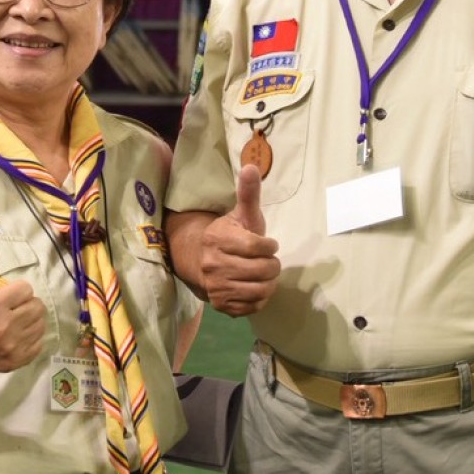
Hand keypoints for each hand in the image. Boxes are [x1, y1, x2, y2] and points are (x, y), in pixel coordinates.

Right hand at [0, 234, 47, 374]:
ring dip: (31, 319)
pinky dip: (32, 338)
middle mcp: (4, 327)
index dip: (17, 290)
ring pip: (40, 324)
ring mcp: (12, 347)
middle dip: (26, 303)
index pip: (25, 289)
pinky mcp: (16, 361)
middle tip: (13, 307)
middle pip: (37, 306)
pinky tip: (18, 335)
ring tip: (16, 319)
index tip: (6, 295)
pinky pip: (39, 344)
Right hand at [197, 165, 279, 316]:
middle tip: (268, 261)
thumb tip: (252, 166)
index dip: (269, 246)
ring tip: (264, 274)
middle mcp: (213, 265)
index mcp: (219, 239)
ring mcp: (216, 287)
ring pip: (260, 290)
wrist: (201, 261)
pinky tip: (255, 287)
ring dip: (269, 282)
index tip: (267, 244)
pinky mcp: (222, 305)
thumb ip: (248, 193)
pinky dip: (260, 298)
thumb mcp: (240, 214)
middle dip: (272, 265)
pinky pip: (253, 307)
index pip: (259, 247)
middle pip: (263, 270)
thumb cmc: (230, 235)